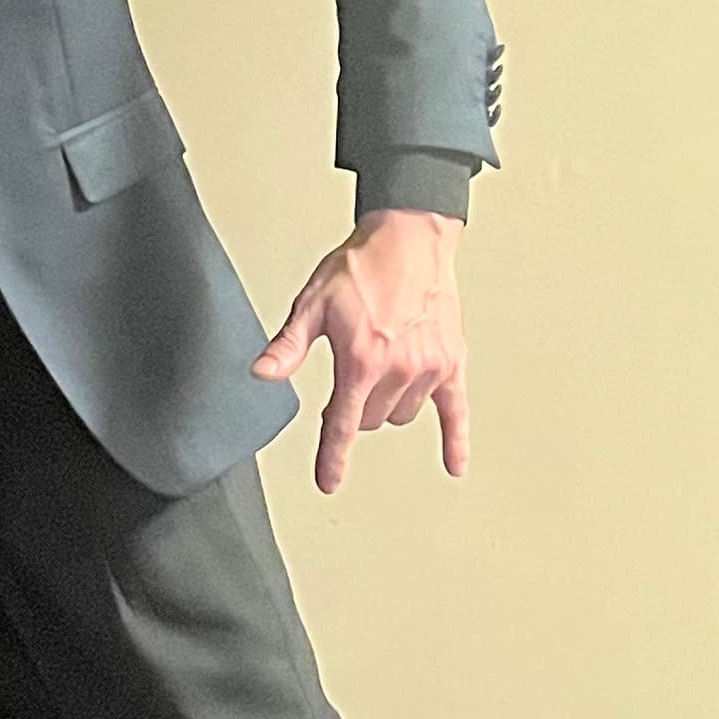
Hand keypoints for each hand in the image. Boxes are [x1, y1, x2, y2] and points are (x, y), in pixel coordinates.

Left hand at [252, 211, 469, 492]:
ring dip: (388, 405)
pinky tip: (454, 464)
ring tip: (381, 370)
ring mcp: (429, 367)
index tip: (328, 481)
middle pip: (372, 420)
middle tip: (350, 379)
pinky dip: (455, 439)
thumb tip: (262, 373)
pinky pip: (456, 410)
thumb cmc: (362, 266)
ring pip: (402, 414)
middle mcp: (399, 369)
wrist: (409, 237)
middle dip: (356, 410)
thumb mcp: (312, 304)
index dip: (332, 457)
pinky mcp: (452, 361)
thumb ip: (289, 346)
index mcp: (361, 360)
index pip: (343, 424)